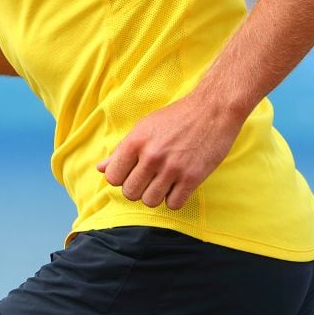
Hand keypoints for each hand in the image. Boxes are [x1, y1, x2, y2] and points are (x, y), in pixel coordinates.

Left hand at [95, 95, 244, 209]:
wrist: (213, 110)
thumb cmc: (176, 118)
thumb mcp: (143, 128)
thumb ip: (121, 150)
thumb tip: (101, 168)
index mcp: (135, 142)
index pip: (113, 178)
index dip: (120, 178)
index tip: (131, 173)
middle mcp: (152, 156)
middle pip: (130, 193)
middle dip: (137, 189)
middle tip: (149, 179)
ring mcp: (172, 168)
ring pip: (150, 201)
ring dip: (155, 196)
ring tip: (163, 183)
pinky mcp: (193, 177)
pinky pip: (174, 204)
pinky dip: (174, 199)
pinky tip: (177, 187)